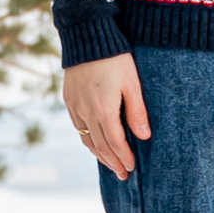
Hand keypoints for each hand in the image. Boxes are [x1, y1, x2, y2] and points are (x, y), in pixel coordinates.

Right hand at [62, 50, 152, 184]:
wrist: (87, 37)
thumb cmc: (115, 59)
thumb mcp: (132, 83)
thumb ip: (137, 111)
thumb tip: (144, 137)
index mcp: (104, 110)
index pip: (115, 142)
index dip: (124, 157)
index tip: (132, 168)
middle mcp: (86, 112)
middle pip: (100, 145)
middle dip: (112, 162)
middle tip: (123, 175)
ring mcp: (75, 107)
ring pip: (87, 139)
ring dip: (99, 155)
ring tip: (110, 165)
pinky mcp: (69, 100)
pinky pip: (78, 127)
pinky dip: (88, 140)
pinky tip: (94, 144)